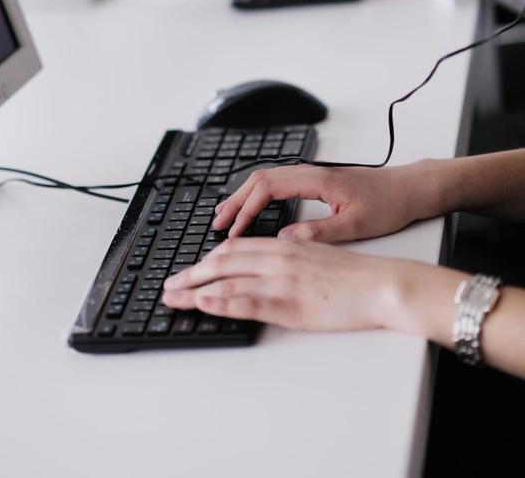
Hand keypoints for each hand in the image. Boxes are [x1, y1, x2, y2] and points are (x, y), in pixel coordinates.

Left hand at [162, 237, 398, 331]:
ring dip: (195, 291)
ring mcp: (282, 281)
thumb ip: (287, 259)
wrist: (382, 284)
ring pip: (227, 281)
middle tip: (168, 287)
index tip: (187, 271)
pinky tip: (204, 305)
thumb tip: (263, 268)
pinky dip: (221, 302)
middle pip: (222, 263)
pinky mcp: (291, 304)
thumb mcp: (314, 256)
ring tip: (173, 299)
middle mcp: (278, 258)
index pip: (234, 250)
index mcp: (284, 246)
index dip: (206, 260)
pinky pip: (248, 302)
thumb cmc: (353, 275)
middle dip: (190, 275)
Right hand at [212, 162, 427, 240]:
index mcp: (316, 180)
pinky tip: (253, 207)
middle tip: (217, 224)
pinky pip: (277, 182)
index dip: (246, 209)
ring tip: (225, 216)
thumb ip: (320, 232)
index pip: (267, 188)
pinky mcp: (315, 181)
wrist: (409, 188)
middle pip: (259, 179)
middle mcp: (310, 173)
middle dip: (235, 201)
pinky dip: (258, 194)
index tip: (234, 231)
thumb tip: (286, 239)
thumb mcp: (356, 225)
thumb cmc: (388, 204)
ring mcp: (311, 175)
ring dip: (243, 196)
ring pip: (266, 179)